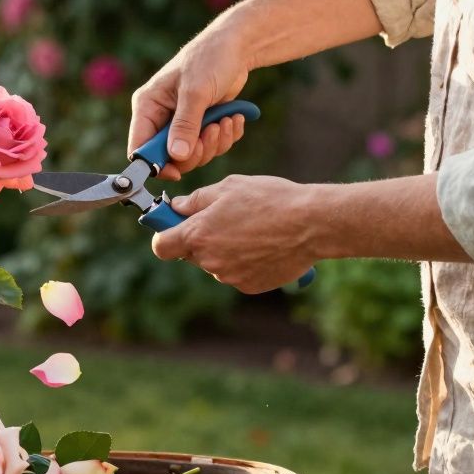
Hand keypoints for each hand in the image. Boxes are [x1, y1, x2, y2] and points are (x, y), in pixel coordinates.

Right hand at [128, 25, 251, 180]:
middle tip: (211, 132)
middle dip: (195, 151)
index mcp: (147, 106)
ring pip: (193, 155)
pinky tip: (233, 118)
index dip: (155, 164)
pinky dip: (225, 137)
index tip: (178, 171)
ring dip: (214, 143)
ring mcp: (182, 123)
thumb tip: (176, 156)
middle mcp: (161, 118)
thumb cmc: (209, 58)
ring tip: (226, 120)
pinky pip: (211, 147)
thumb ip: (185, 125)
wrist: (237, 47)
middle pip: (169, 158)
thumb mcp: (196, 92)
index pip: (139, 147)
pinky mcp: (201, 125)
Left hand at [150, 175, 316, 293]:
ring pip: (215, 263)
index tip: (173, 225)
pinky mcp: (248, 286)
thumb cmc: (270, 200)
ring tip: (252, 230)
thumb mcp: (229, 187)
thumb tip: (177, 207)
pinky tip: (263, 245)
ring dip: (224, 250)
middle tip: (224, 220)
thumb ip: (197, 200)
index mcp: (198, 234)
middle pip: (190, 254)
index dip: (165, 235)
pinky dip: (243, 262)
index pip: (162, 246)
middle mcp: (209, 260)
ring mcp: (229, 276)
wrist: (311, 224)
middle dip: (200, 239)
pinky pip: (236, 273)